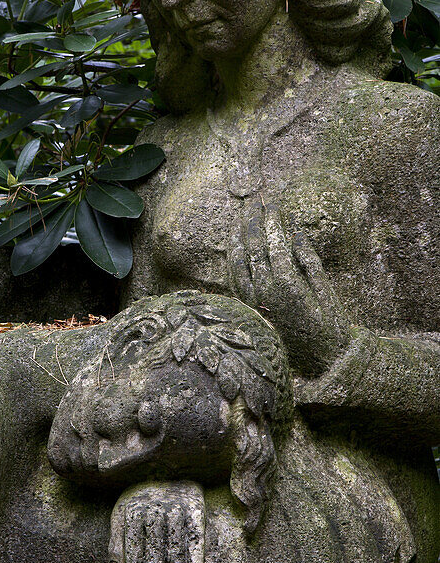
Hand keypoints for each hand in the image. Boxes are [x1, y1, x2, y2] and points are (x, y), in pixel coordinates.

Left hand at [109, 481, 205, 562]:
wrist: (167, 461)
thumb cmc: (139, 495)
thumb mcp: (120, 512)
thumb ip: (115, 544)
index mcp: (132, 515)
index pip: (134, 560)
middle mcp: (154, 514)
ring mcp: (177, 512)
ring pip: (174, 558)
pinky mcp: (197, 511)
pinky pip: (196, 546)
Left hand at [227, 202, 350, 376]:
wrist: (320, 361)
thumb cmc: (329, 324)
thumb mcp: (325, 288)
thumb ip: (308, 258)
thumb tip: (295, 231)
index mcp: (285, 282)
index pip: (272, 240)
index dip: (271, 218)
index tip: (273, 202)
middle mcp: (263, 289)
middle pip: (252, 246)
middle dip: (253, 220)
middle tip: (255, 201)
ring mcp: (252, 299)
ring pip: (237, 260)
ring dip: (238, 235)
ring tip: (241, 216)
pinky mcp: (248, 308)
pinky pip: (233, 277)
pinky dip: (233, 256)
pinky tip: (235, 244)